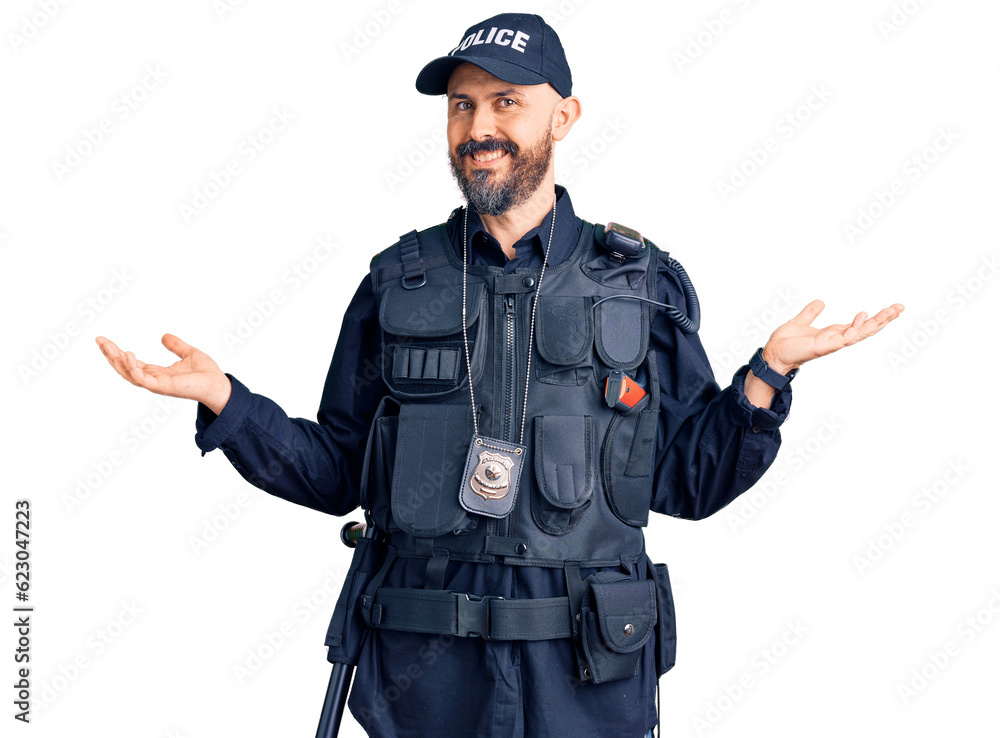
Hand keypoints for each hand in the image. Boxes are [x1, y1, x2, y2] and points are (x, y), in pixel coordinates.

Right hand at [95, 333, 231, 413]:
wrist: (218, 383)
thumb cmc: (206, 373)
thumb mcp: (188, 353)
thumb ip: (176, 346)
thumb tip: (164, 336)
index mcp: (157, 373)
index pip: (131, 363)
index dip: (117, 352)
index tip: (104, 340)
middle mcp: (154, 380)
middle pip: (125, 368)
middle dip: (110, 355)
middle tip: (99, 340)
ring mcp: (157, 384)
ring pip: (129, 374)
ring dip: (117, 360)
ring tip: (108, 346)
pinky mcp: (163, 387)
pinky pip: (142, 379)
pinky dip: (133, 368)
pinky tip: (128, 354)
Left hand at [762, 299, 904, 373]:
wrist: (773, 354)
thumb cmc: (787, 342)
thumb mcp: (801, 321)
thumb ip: (811, 313)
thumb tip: (820, 302)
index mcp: (834, 333)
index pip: (861, 325)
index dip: (877, 318)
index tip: (893, 308)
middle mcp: (837, 339)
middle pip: (867, 329)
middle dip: (884, 319)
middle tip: (901, 307)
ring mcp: (832, 343)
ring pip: (860, 333)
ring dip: (876, 323)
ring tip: (890, 311)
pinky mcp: (823, 346)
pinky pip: (843, 338)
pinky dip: (853, 329)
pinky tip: (862, 317)